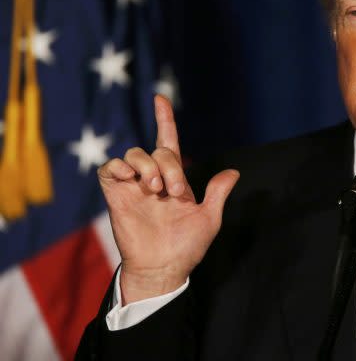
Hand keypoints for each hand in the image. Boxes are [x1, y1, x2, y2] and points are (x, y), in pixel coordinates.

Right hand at [98, 95, 239, 304]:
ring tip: (155, 188)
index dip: (165, 120)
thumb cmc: (186, 246)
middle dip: (170, 166)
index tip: (160, 98)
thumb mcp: (209, 219)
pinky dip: (118, 167)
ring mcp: (133, 186)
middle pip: (157, 150)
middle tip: (175, 192)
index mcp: (175, 179)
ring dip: (147, 165)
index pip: (169, 142)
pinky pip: (109, 169)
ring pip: (134, 154)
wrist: (164, 268)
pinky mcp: (116, 195)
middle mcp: (153, 178)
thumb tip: (234, 172)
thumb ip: (217, 194)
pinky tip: (131, 178)